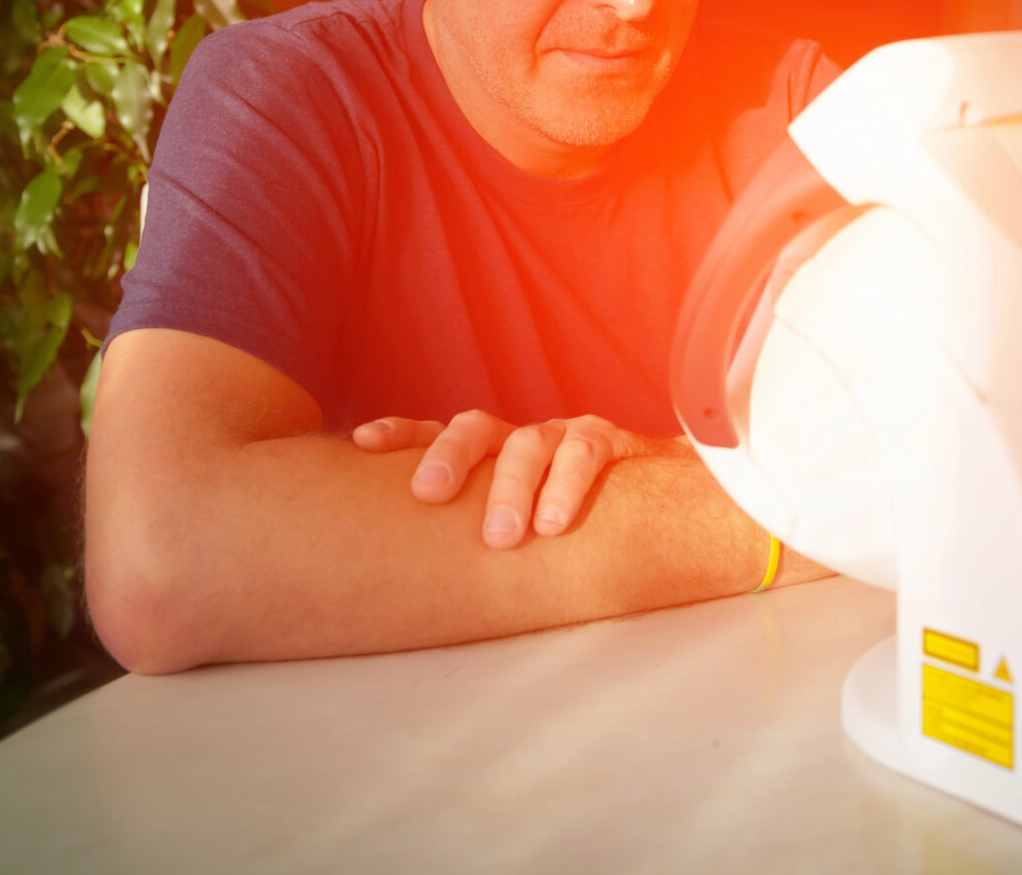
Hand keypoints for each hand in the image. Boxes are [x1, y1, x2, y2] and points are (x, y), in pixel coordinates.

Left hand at [351, 411, 680, 548]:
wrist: (658, 500)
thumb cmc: (566, 524)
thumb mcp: (513, 526)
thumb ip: (469, 540)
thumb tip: (398, 593)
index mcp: (488, 454)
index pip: (434, 433)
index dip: (400, 434)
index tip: (363, 443)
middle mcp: (519, 439)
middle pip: (473, 428)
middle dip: (449, 456)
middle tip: (428, 494)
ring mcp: (563, 436)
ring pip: (529, 444)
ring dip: (513, 486)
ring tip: (505, 536)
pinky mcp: (609, 441)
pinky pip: (585, 452)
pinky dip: (567, 486)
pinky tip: (554, 525)